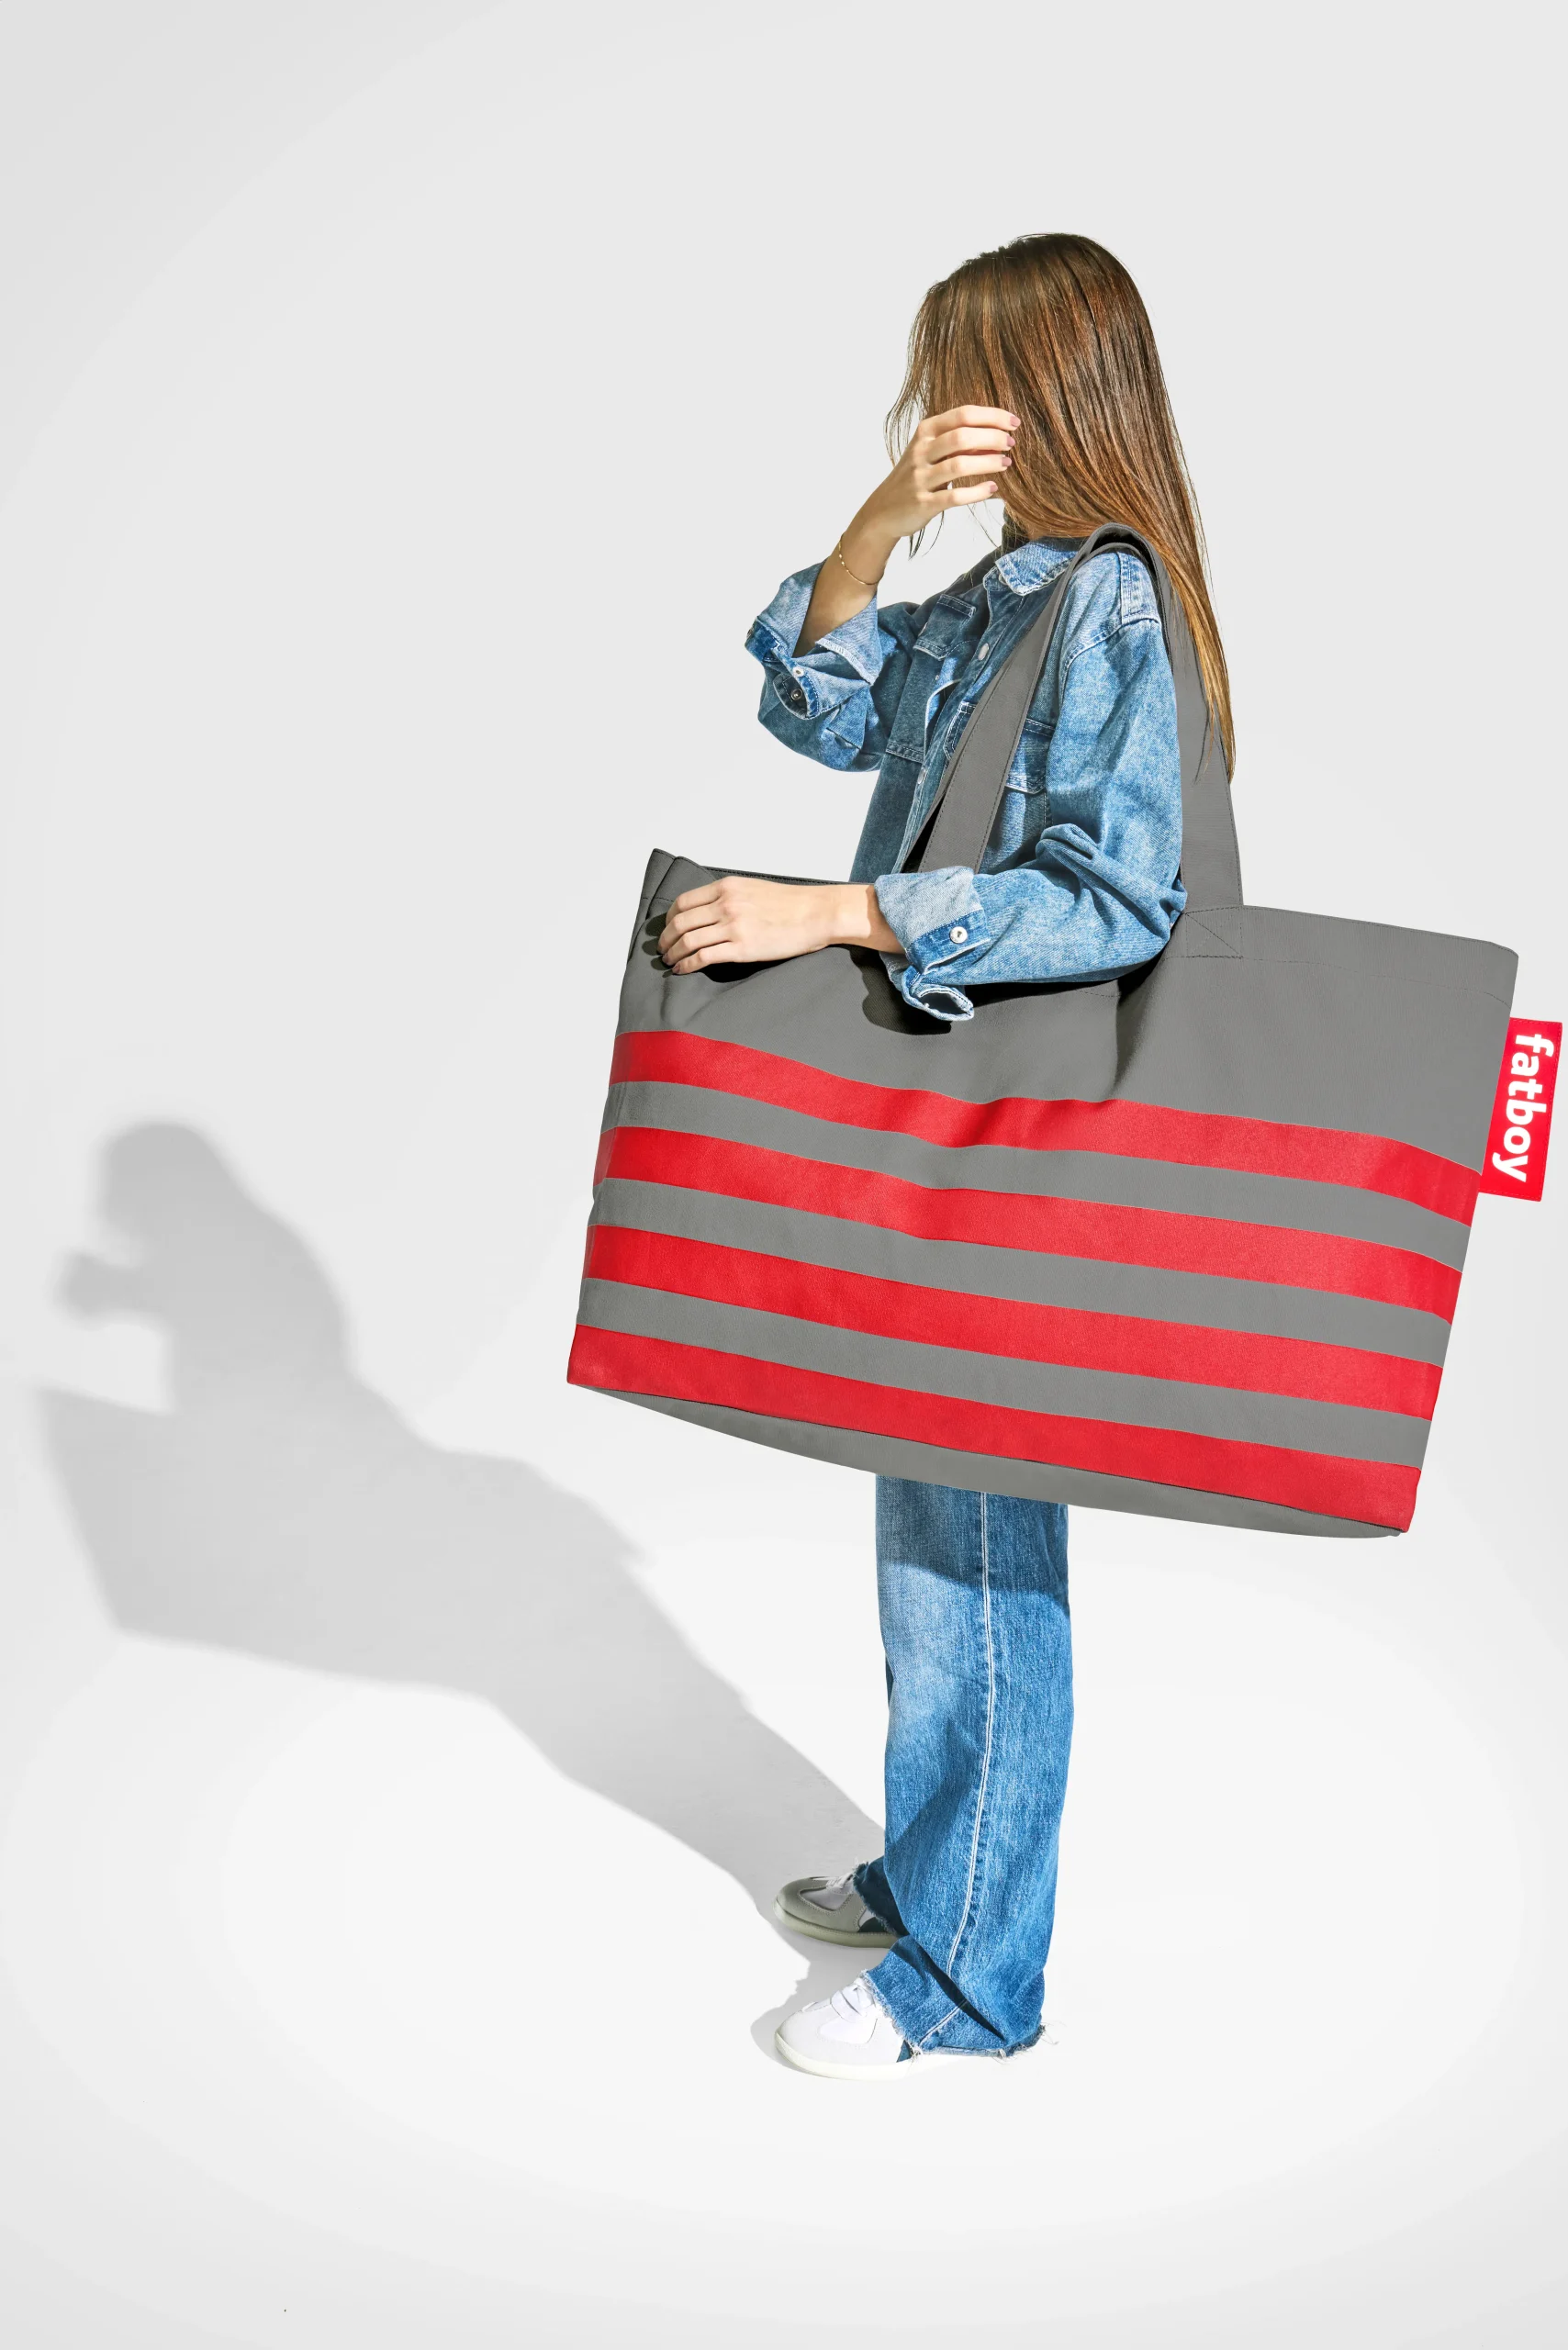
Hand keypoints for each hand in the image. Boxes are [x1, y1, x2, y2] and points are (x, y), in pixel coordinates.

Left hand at [659, 877, 896, 973]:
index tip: (668, 929)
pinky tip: (684, 970)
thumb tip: (708, 912)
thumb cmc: (789, 903)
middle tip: (663, 950)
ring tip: (671, 962)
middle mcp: (725, 904)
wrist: (815, 913)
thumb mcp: (752, 888)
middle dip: (666, 939)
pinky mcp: (741, 948)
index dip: (670, 919)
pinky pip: (703, 957)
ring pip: (688, 940)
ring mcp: (733, 926)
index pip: (683, 902)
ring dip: (674, 954)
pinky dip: (687, 965)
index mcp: (726, 887)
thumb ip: (728, 897)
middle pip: (680, 922)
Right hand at [837, 403, 1018, 584]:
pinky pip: (954, 496)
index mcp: (925, 432)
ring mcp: (920, 478)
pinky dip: (977, 492)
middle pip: (962, 436)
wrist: (883, 511)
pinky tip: (992, 488)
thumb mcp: (931, 452)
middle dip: (992, 438)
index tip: (1014, 422)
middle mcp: (921, 452)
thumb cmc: (915, 477)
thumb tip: (996, 436)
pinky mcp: (923, 503)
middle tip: (1011, 444)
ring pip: (959, 465)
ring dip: (988, 463)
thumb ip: (958, 442)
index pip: (963, 414)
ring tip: (1006, 464)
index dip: (992, 416)